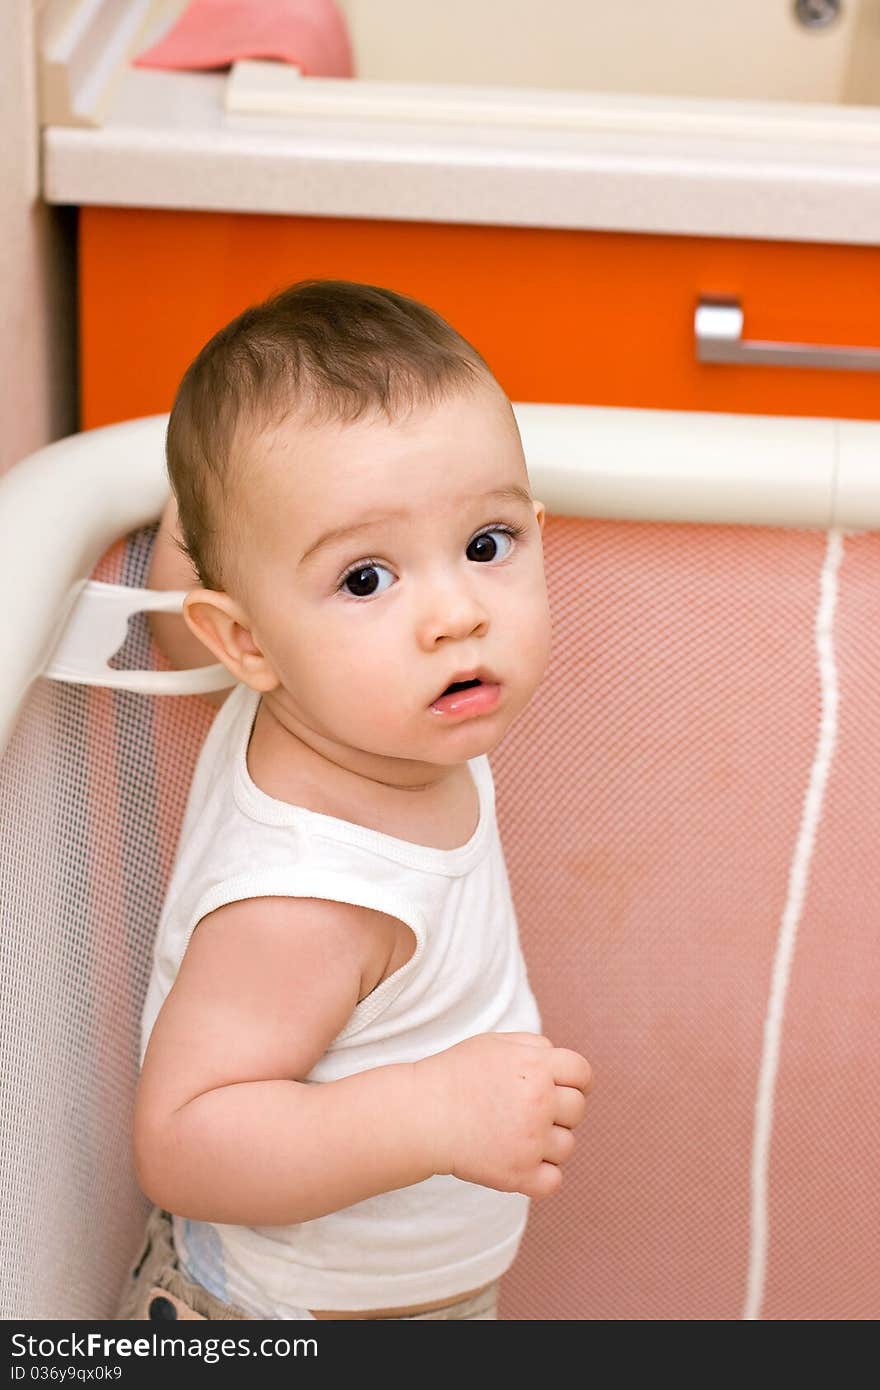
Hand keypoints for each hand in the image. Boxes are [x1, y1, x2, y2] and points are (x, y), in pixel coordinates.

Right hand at [414, 1032, 591, 1198]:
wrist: (421, 1114)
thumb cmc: (456, 1076)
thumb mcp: (496, 1044)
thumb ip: (535, 1047)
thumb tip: (564, 1065)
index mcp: (536, 1066)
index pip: (583, 1074)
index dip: (574, 1081)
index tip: (558, 1089)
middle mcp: (539, 1102)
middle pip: (578, 1110)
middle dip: (558, 1110)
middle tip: (525, 1112)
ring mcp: (530, 1141)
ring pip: (567, 1146)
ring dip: (547, 1143)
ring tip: (513, 1135)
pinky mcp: (518, 1174)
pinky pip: (553, 1180)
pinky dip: (540, 1176)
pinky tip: (516, 1160)